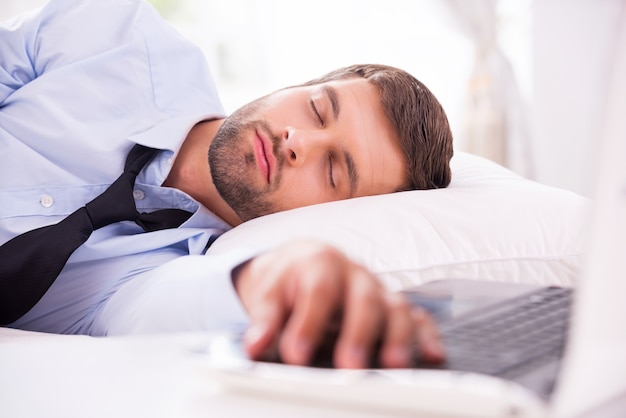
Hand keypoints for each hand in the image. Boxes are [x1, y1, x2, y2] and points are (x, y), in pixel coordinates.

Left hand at [233, 239, 443, 368]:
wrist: (306, 261)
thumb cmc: (290, 280)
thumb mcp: (270, 293)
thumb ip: (265, 319)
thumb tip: (255, 345)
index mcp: (322, 264)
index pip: (319, 292)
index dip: (309, 323)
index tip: (295, 355)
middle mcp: (356, 275)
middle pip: (364, 299)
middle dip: (359, 333)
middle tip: (349, 366)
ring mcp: (379, 290)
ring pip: (397, 307)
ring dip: (398, 337)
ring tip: (394, 366)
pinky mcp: (393, 305)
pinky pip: (418, 317)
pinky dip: (427, 335)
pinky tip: (431, 356)